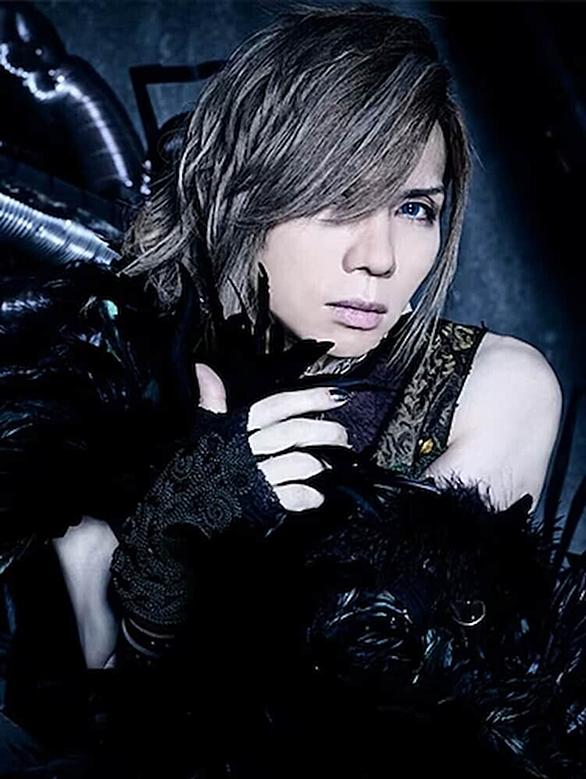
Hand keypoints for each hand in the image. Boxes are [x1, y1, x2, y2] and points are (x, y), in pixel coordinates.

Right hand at [195, 363, 350, 512]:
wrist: (181, 514)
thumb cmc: (198, 471)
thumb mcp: (204, 433)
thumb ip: (211, 401)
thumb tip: (204, 368)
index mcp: (236, 429)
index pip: (276, 406)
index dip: (309, 398)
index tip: (336, 395)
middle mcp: (248, 449)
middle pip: (294, 432)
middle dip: (325, 432)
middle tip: (342, 436)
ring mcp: (256, 476)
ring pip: (299, 462)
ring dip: (321, 464)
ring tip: (333, 466)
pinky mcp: (261, 502)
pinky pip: (294, 495)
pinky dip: (310, 496)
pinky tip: (317, 497)